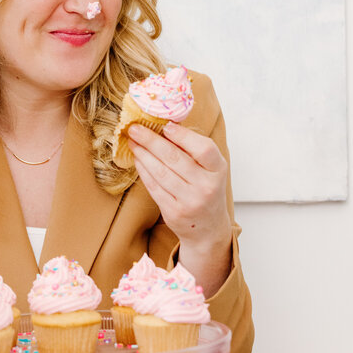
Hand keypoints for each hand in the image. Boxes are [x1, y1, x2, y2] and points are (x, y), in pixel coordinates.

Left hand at [128, 120, 232, 297]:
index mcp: (218, 170)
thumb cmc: (206, 188)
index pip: (204, 149)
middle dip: (151, 141)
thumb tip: (166, 123)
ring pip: (161, 172)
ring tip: (133, 142)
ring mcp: (190, 201)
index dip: (183, 136)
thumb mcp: (211, 169)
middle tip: (136, 128)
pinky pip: (154, 187)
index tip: (165, 126)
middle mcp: (207, 187)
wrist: (208, 228)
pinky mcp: (174, 212)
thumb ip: (194, 148)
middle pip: (175, 159)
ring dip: (143, 154)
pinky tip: (138, 160)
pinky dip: (143, 171)